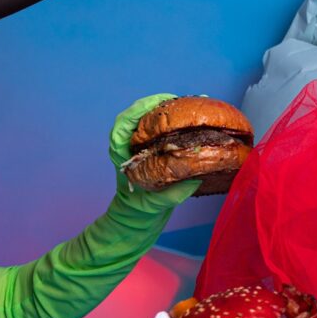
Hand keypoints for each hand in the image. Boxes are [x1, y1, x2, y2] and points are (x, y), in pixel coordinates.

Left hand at [109, 94, 200, 212]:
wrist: (137, 216)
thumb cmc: (140, 209)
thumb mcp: (156, 205)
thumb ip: (173, 194)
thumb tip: (195, 178)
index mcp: (121, 153)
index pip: (123, 123)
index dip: (140, 109)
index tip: (160, 103)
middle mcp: (129, 144)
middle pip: (138, 114)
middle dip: (160, 104)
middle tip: (184, 102)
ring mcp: (139, 144)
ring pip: (150, 117)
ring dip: (170, 109)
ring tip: (191, 106)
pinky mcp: (151, 145)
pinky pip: (160, 126)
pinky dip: (175, 119)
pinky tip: (192, 117)